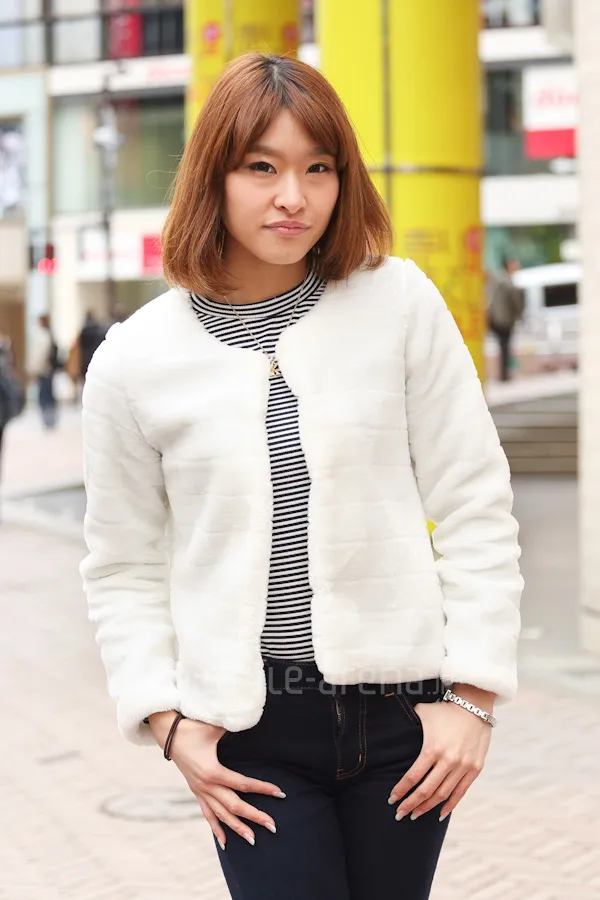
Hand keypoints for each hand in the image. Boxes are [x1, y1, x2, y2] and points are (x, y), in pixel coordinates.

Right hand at [148, 712, 284, 849]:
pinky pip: (207, 814)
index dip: (263, 789)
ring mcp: (200, 791)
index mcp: (213, 771)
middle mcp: (207, 785)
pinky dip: (216, 829)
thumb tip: (250, 720)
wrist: (168, 733)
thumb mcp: (213, 727)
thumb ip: (233, 726)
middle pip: (235, 806)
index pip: (243, 784)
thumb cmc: (192, 728)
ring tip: (253, 840)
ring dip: (237, 828)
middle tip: (273, 826)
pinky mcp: (196, 792)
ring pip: (221, 815)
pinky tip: (225, 843)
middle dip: (255, 816)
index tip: (280, 793)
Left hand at [387, 698, 491, 821]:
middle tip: (399, 814)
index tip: (392, 799)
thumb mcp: (422, 713)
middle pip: (426, 790)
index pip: (413, 777)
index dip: (401, 790)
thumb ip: (406, 721)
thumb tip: (387, 726)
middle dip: (410, 804)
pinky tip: (439, 814)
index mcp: (432, 748)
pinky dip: (450, 805)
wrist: (474, 707)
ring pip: (442, 795)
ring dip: (427, 807)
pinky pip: (461, 792)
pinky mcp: (475, 769)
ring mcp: (463, 766)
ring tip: (415, 814)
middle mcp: (448, 760)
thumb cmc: (443, 710)